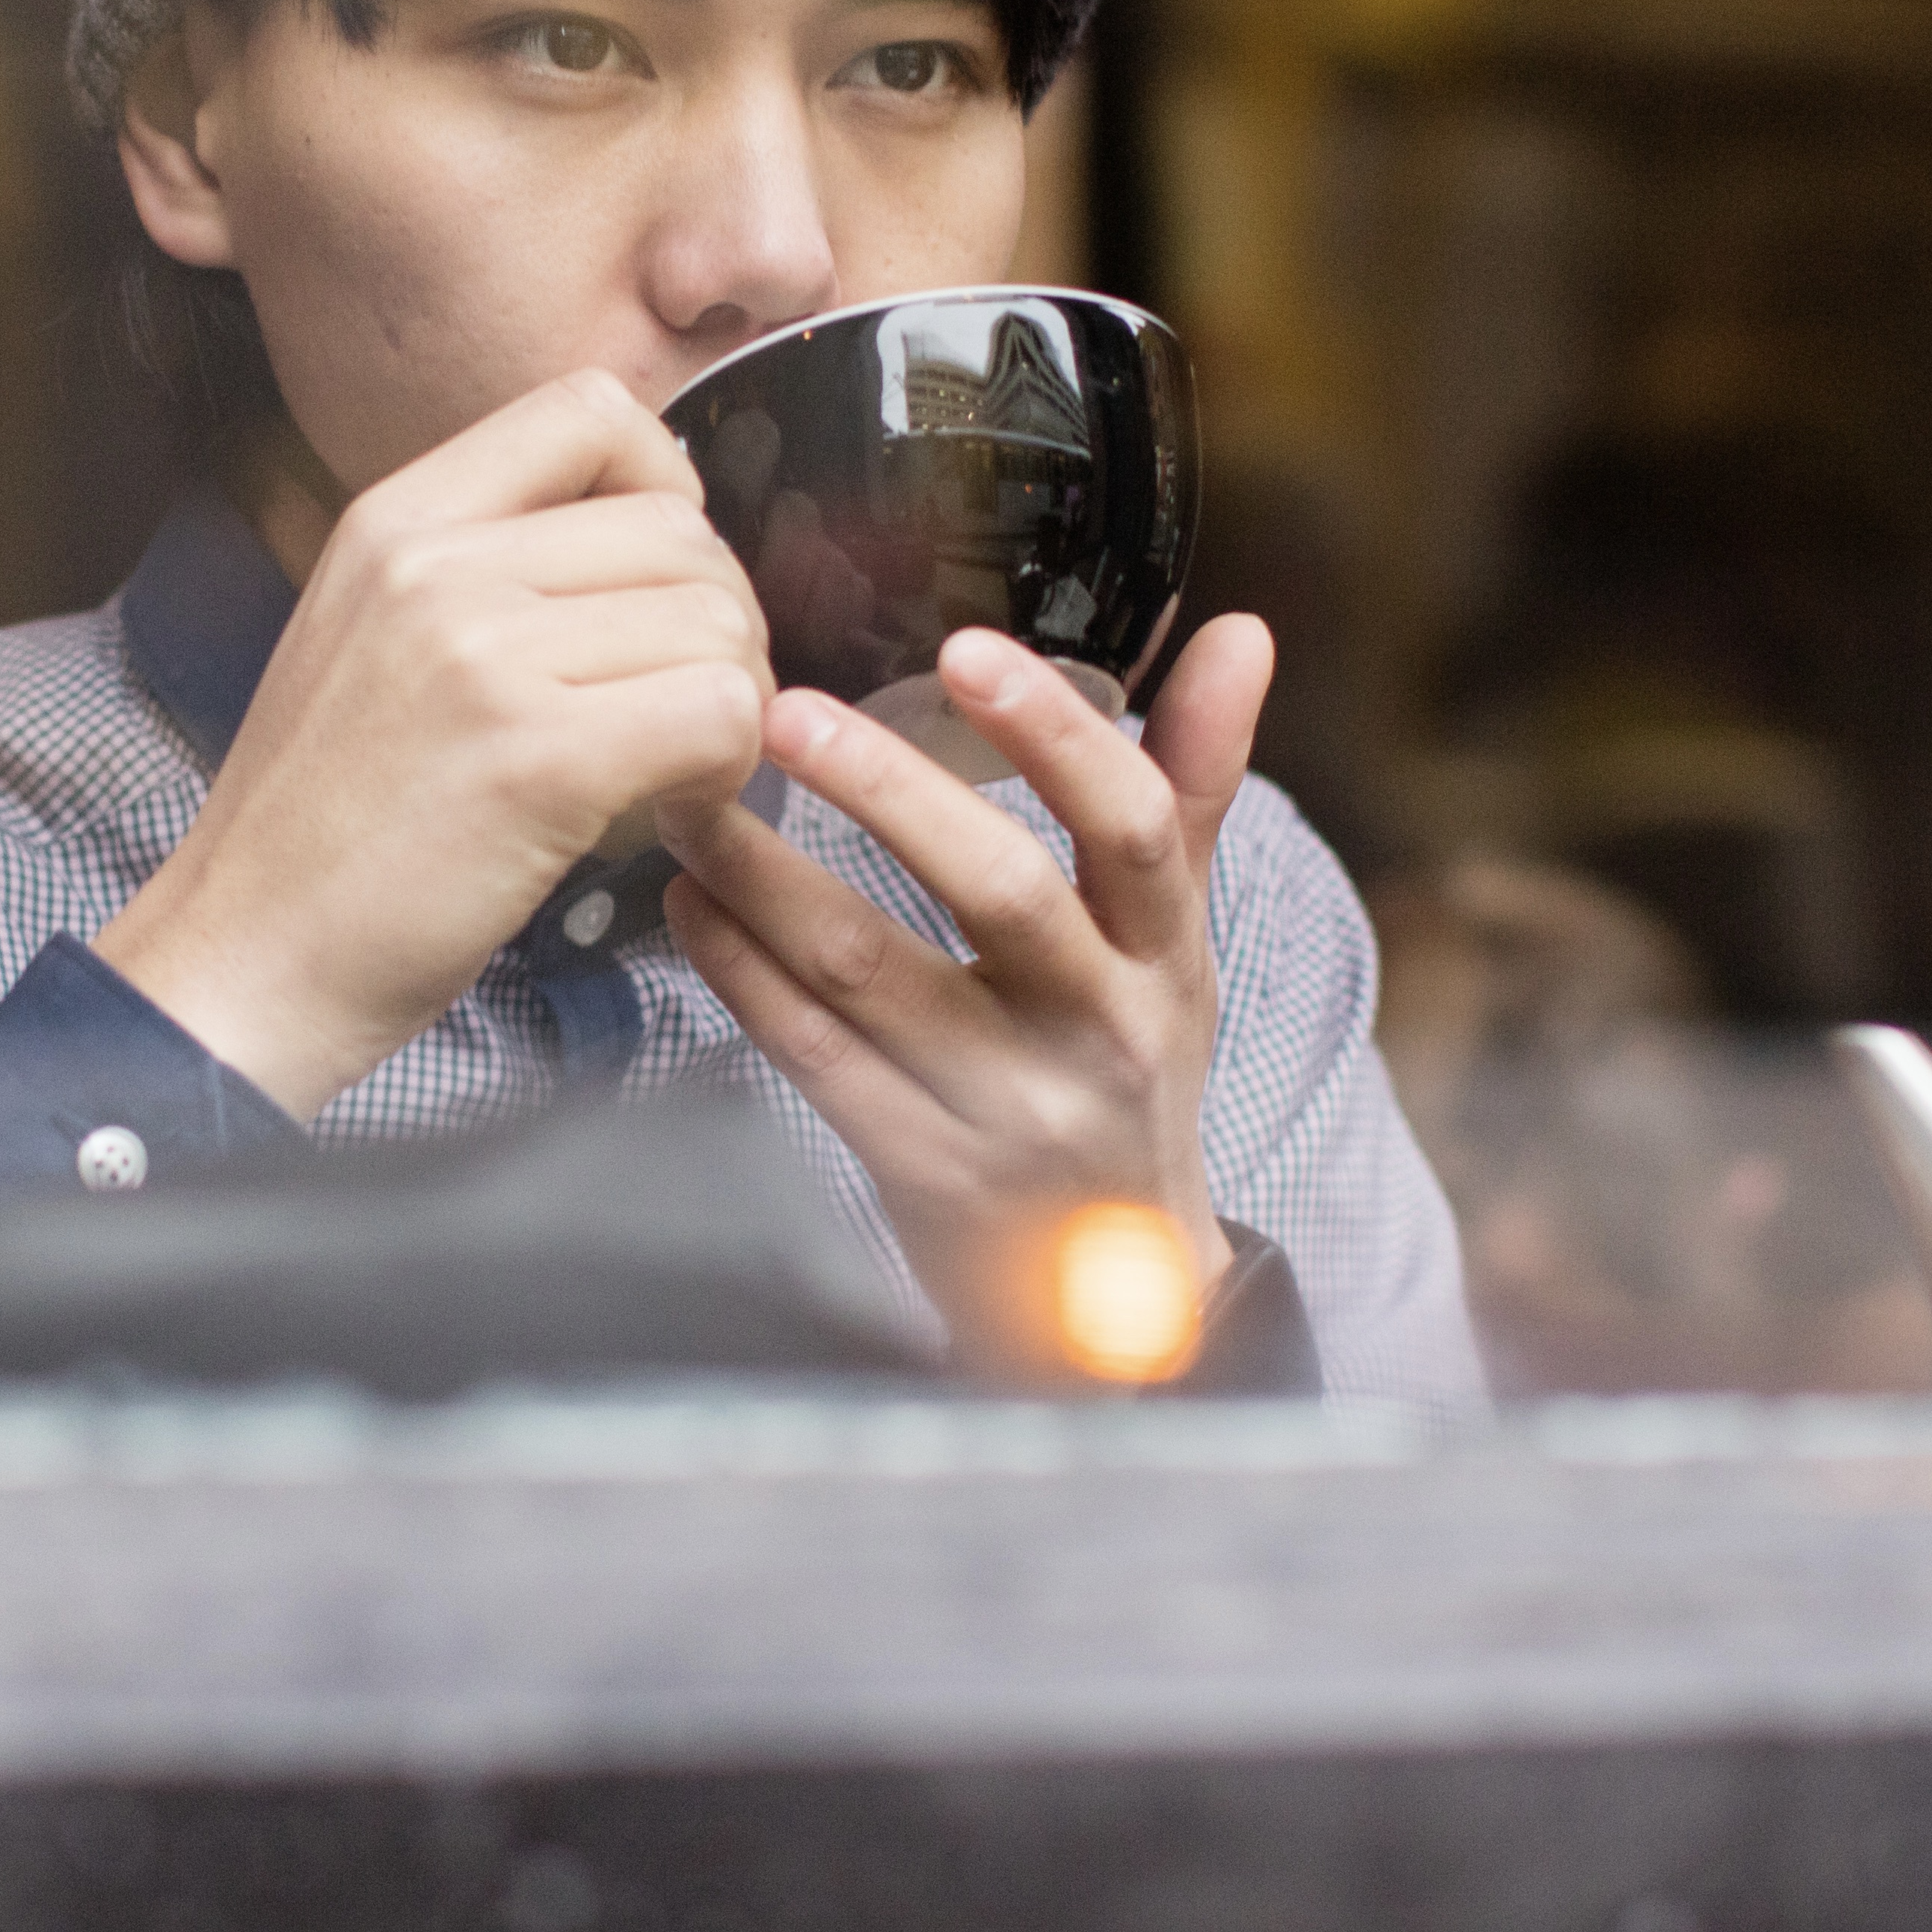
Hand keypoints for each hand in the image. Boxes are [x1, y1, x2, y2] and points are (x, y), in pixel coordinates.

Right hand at [99, 371, 774, 1115]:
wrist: (245, 961)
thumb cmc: (323, 829)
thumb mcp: (366, 637)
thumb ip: (480, 568)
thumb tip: (645, 534)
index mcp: (392, 517)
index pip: (590, 409)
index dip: (667, 484)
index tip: (655, 583)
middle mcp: (436, 562)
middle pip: (678, 528)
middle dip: (715, 624)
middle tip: (678, 717)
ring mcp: (484, 653)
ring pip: (715, 619)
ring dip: (728, 703)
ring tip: (671, 773)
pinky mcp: (539, 756)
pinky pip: (718, 710)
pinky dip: (727, 767)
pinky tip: (673, 815)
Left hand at [659, 613, 1274, 1382]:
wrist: (1106, 1299)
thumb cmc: (1125, 1073)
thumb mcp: (1174, 939)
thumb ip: (1193, 782)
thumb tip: (1241, 633)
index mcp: (1165, 957)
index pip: (1131, 828)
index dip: (1056, 736)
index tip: (969, 650)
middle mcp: (1098, 1029)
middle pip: (999, 890)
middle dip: (885, 792)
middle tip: (783, 711)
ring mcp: (1007, 1107)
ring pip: (869, 971)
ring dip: (764, 875)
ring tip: (690, 794)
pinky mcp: (920, 1170)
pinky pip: (813, 1056)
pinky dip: (739, 972)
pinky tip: (691, 902)